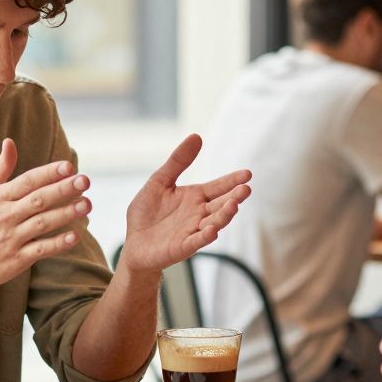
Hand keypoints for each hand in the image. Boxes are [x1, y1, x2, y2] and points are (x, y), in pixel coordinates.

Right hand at [0, 138, 90, 289]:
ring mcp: (12, 238)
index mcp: (0, 197)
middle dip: (63, 189)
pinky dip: (57, 243)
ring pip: (42, 223)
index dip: (49, 173)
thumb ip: (0, 169)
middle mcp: (6, 215)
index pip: (28, 181)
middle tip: (85, 181)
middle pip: (39, 200)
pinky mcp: (17, 259)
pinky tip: (74, 236)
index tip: (69, 166)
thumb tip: (9, 141)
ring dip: (66, 213)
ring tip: (86, 204)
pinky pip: (40, 249)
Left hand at [119, 134, 251, 274]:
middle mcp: (199, 214)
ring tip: (234, 205)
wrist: (133, 242)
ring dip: (225, 215)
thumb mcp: (160, 181)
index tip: (247, 174)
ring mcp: (193, 231)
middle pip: (221, 205)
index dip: (232, 181)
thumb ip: (178, 161)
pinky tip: (213, 230)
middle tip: (246, 189)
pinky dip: (205, 237)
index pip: (218, 187)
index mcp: (195, 197)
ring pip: (214, 223)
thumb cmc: (147, 212)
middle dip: (234, 197)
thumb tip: (197, 135)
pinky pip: (197, 242)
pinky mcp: (182, 246)